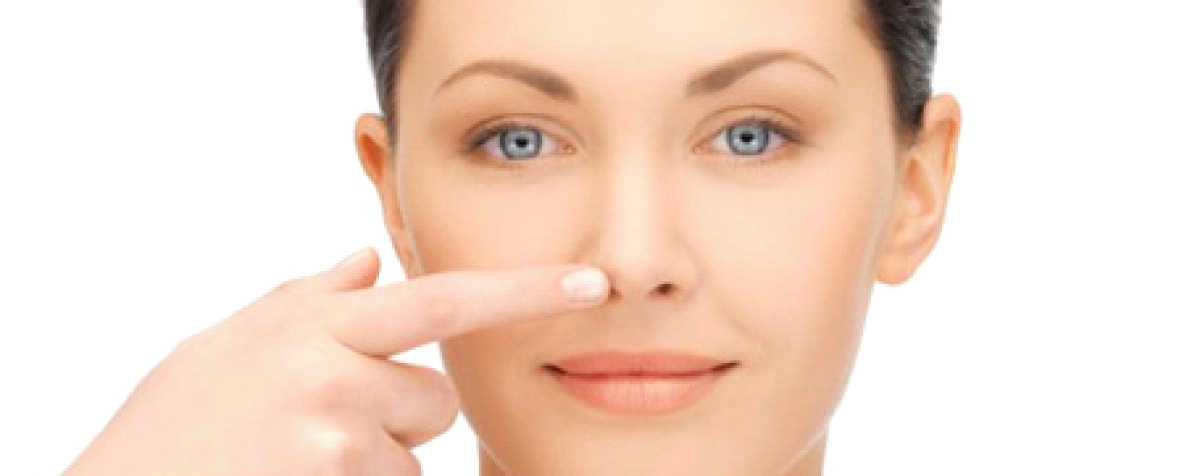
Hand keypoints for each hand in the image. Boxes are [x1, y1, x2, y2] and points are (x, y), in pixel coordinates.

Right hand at [63, 247, 609, 475]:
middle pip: (437, 398)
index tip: (591, 283)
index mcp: (313, 322)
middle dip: (402, 416)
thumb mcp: (229, 344)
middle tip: (324, 427)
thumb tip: (365, 260)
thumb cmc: (174, 425)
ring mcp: (337, 433)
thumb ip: (306, 299)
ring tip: (293, 460)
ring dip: (370, 464)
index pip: (439, 298)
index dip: (522, 291)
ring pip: (410, 457)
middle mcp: (332, 368)